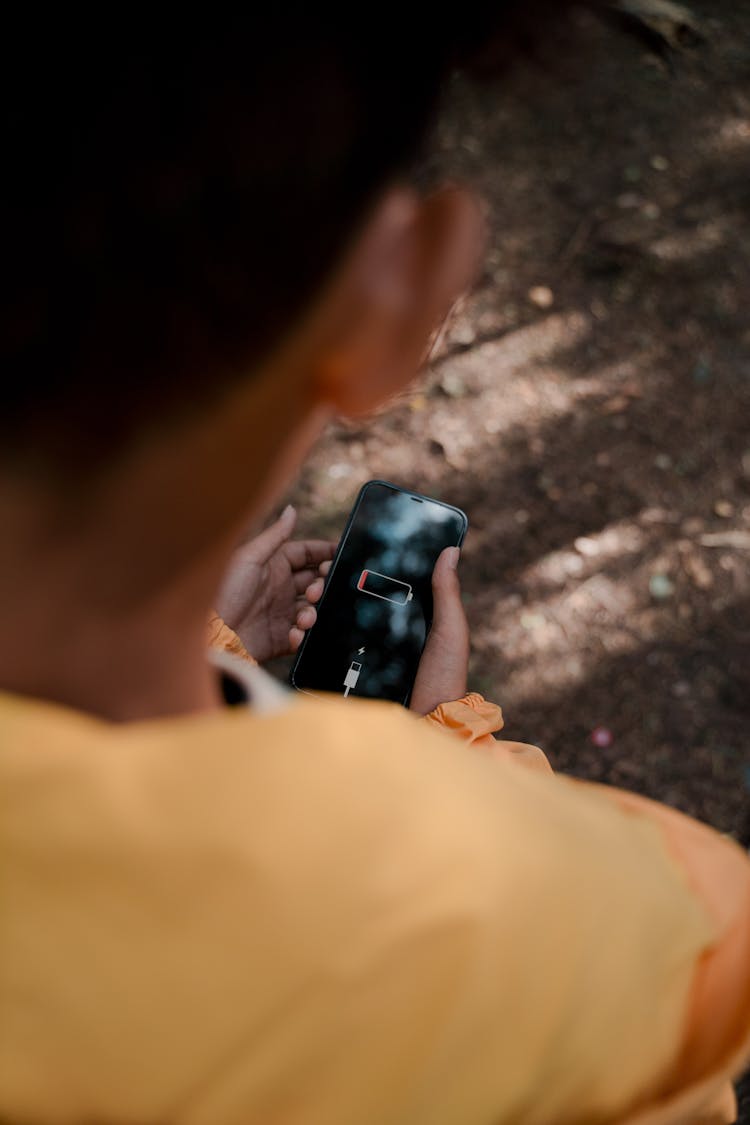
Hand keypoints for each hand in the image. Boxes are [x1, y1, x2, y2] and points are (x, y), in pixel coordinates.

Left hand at [217, 506, 335, 663]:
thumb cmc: (224, 591)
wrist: (213, 634)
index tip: (340, 552)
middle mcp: (279, 588)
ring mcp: (281, 613)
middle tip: (317, 589)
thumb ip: (275, 534)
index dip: (323, 553)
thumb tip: (292, 509)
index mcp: (273, 566)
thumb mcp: (250, 557)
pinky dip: (303, 634)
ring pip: (312, 608)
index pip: (305, 554)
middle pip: (314, 581)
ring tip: (304, 616)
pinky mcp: (281, 638)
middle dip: (322, 583)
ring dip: (314, 611)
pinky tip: (294, 633)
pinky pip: (303, 635)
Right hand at [297, 546, 469, 713]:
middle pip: (344, 601)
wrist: (428, 720)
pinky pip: (322, 652)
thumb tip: (451, 548)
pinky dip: (307, 641)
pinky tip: (299, 632)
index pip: (372, 585)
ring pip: (328, 623)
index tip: (335, 554)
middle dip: (323, 588)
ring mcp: (360, 652)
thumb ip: (447, 592)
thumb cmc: (445, 675)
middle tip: (316, 583)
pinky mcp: (346, 672)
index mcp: (401, 617)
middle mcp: (377, 631)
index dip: (352, 569)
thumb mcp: (449, 629)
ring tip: (308, 603)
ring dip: (310, 611)